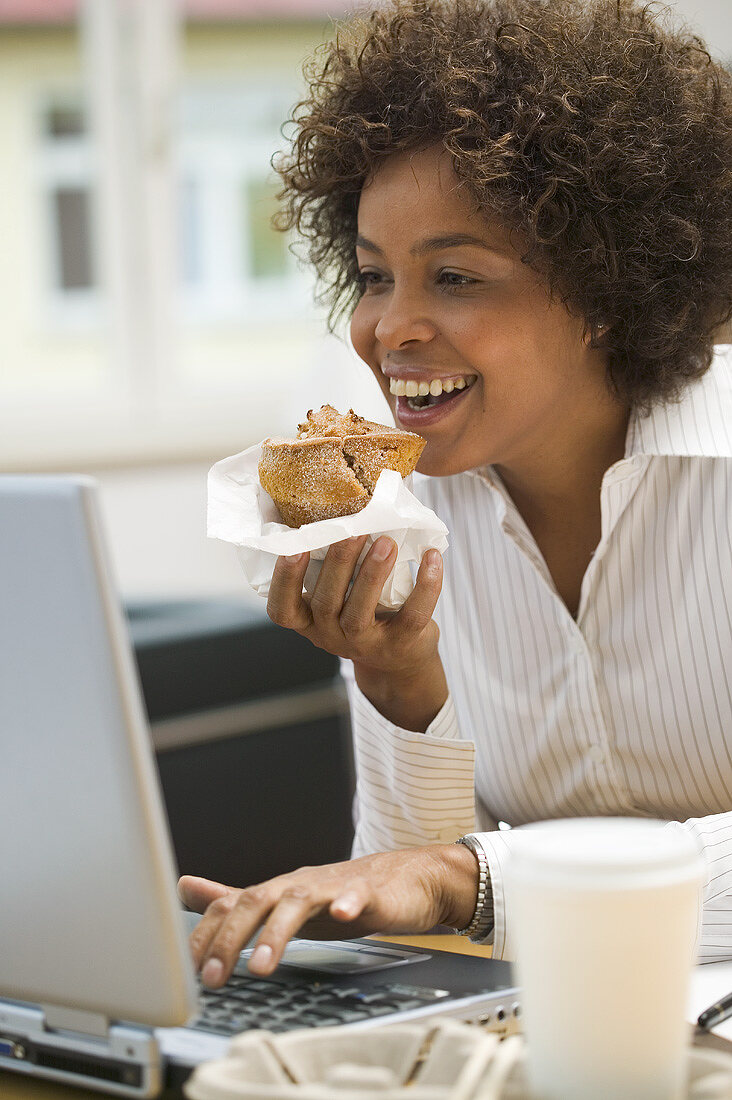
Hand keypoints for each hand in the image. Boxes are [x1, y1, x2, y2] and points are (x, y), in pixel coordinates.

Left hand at [178, 844, 476, 987]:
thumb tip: (183, 886)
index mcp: (276, 891)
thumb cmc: (339, 895)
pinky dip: (347, 902)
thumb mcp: (281, 902)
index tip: (187, 972)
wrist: (404, 880)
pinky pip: (356, 894)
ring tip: (262, 965)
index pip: (230, 905)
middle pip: (256, 900)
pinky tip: (342, 914)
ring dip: (276, 931)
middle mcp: (298, 885)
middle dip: (231, 939)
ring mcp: (332, 886)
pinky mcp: (369, 892)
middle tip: (213, 976)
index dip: (205, 935)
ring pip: (298, 899)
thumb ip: (234, 899)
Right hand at [267, 536, 447, 729]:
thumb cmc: (363, 615)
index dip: (285, 581)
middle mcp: (331, 637)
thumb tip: (346, 510)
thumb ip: (334, 571)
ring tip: (386, 542)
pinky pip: (412, 616)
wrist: (399, 663)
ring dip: (372, 574)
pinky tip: (431, 558)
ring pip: (360, 614)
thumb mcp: (339, 600)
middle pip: (325, 604)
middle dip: (338, 564)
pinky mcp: (400, 645)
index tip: (294, 549)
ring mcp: (365, 645)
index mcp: (310, 621)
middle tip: (351, 530)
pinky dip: (425, 586)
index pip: (283, 611)